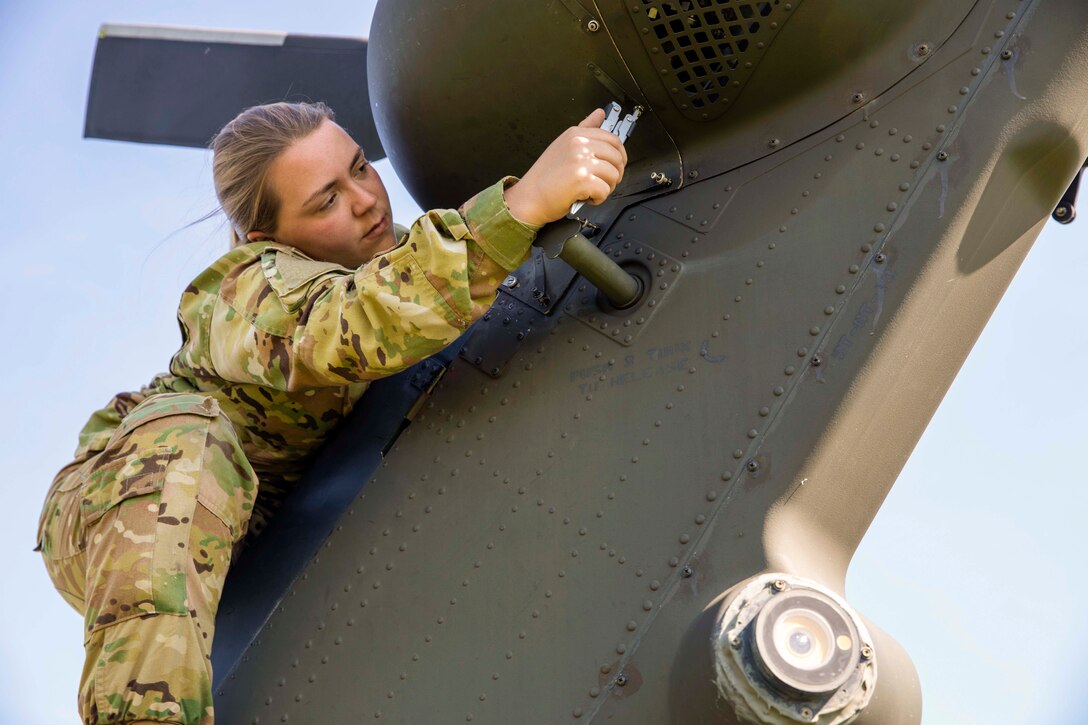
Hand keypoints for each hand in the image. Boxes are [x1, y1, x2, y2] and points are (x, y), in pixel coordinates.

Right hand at [504, 108, 628, 226]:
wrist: (529, 198)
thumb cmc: (545, 177)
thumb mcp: (564, 145)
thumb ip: (585, 129)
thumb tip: (600, 113)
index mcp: (575, 134)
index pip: (612, 139)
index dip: (620, 156)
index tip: (616, 166)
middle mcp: (578, 144)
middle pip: (617, 157)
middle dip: (615, 174)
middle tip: (603, 182)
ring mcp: (580, 161)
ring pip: (614, 175)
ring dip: (606, 188)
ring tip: (590, 191)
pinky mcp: (582, 179)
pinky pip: (605, 191)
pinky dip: (598, 199)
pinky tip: (585, 197)